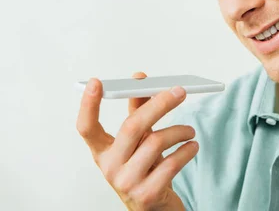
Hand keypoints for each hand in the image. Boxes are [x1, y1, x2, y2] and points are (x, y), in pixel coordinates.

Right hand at [77, 72, 197, 210]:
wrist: (154, 208)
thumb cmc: (145, 170)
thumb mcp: (137, 142)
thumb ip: (138, 111)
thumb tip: (139, 79)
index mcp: (103, 152)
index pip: (86, 128)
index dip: (88, 105)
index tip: (97, 83)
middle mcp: (110, 167)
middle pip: (132, 127)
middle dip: (160, 104)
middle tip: (179, 92)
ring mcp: (127, 183)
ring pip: (156, 142)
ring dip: (179, 131)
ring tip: (189, 131)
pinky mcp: (147, 195)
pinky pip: (171, 164)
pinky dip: (186, 150)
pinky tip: (191, 146)